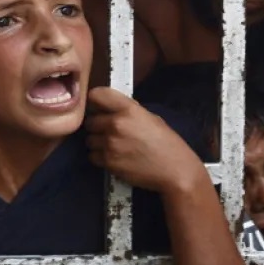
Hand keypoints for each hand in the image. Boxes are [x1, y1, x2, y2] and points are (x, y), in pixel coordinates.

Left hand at [84, 87, 205, 195]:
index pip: (97, 95)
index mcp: (129, 109)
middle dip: (97, 127)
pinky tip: (115, 158)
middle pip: (90, 121)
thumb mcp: (150, 118)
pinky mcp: (109, 162)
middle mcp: (117, 124)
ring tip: (114, 147)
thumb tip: (110, 110)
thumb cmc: (167, 143)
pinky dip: (100, 158)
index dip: (95, 101)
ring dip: (98, 143)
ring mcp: (110, 144)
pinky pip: (93, 156)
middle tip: (110, 132)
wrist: (174, 169)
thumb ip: (128, 112)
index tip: (97, 107)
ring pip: (89, 140)